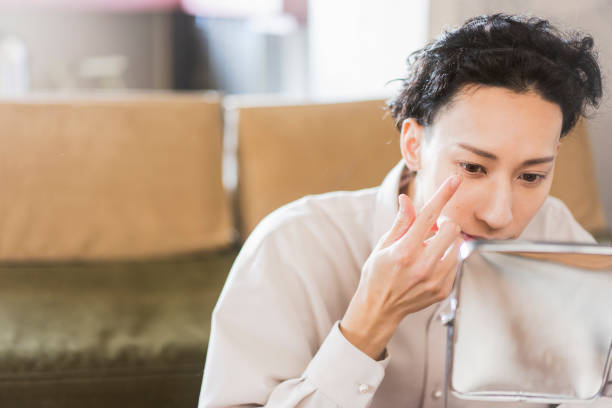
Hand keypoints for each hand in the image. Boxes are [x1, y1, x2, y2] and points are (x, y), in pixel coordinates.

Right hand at [340, 174, 462, 358]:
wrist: (379, 309)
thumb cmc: (378, 273)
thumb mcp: (383, 245)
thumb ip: (401, 222)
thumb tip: (407, 199)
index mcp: (404, 251)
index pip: (428, 215)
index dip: (443, 194)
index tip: (455, 180)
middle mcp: (421, 265)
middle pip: (451, 228)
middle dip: (443, 224)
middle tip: (431, 230)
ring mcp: (434, 280)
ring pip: (457, 245)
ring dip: (446, 242)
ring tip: (428, 250)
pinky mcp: (443, 290)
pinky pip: (455, 263)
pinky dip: (446, 258)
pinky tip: (430, 265)